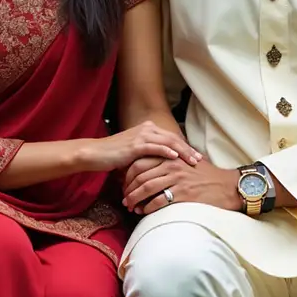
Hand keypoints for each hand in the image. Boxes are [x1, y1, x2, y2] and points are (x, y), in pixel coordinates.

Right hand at [84, 122, 202, 172]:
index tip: (195, 156)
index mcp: (147, 129)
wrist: (96, 154)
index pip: (171, 137)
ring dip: (182, 152)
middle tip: (200, 160)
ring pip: (168, 142)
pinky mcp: (135, 145)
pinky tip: (175, 158)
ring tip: (193, 160)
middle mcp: (146, 129)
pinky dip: (167, 152)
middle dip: (188, 149)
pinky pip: (155, 147)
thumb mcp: (135, 154)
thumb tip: (163, 167)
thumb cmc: (114, 156)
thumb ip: (149, 155)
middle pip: (173, 138)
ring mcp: (141, 135)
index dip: (185, 146)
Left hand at [123, 157, 241, 214]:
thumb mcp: (186, 162)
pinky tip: (143, 212)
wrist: (227, 186)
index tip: (124, 185)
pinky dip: (148, 208)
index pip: (140, 162)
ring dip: (135, 199)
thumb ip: (168, 162)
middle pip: (140, 175)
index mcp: (170, 156)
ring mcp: (177, 179)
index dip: (129, 175)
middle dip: (128, 188)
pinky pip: (159, 201)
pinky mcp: (183, 194)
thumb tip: (149, 169)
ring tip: (130, 207)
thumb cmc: (206, 176)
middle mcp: (172, 165)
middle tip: (124, 199)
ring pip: (147, 188)